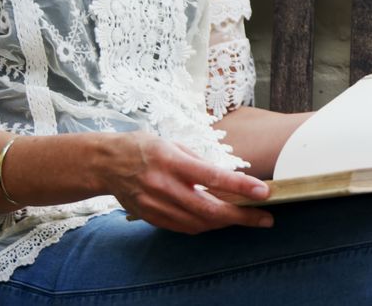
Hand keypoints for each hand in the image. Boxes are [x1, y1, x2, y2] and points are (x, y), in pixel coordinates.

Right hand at [99, 132, 272, 233]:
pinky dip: (206, 225)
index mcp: (172, 161)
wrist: (106, 164)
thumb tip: (229, 179)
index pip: (212, 176)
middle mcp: (163, 185)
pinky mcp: (151, 217)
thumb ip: (201, 163)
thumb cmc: (146, 148)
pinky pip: (185, 227)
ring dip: (227, 223)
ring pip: (199, 223)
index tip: (263, 192)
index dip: (240, 186)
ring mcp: (155, 204)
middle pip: (209, 208)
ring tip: (248, 218)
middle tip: (266, 219)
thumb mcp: (176, 145)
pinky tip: (220, 220)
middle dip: (242, 216)